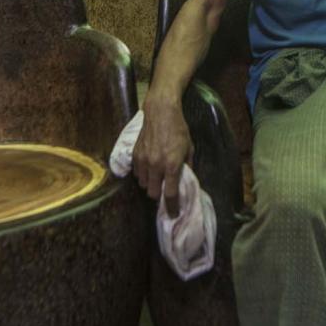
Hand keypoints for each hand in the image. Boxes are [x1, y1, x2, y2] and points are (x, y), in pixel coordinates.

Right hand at [132, 95, 193, 217]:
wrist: (161, 112)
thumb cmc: (179, 129)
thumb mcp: (189, 148)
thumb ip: (187, 166)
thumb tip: (186, 180)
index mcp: (172, 165)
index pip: (170, 194)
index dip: (172, 207)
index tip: (174, 214)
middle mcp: (156, 166)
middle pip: (153, 193)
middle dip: (158, 194)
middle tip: (164, 189)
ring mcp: (144, 160)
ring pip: (143, 185)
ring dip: (150, 184)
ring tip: (156, 177)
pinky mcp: (135, 155)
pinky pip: (137, 174)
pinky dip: (142, 175)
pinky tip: (149, 168)